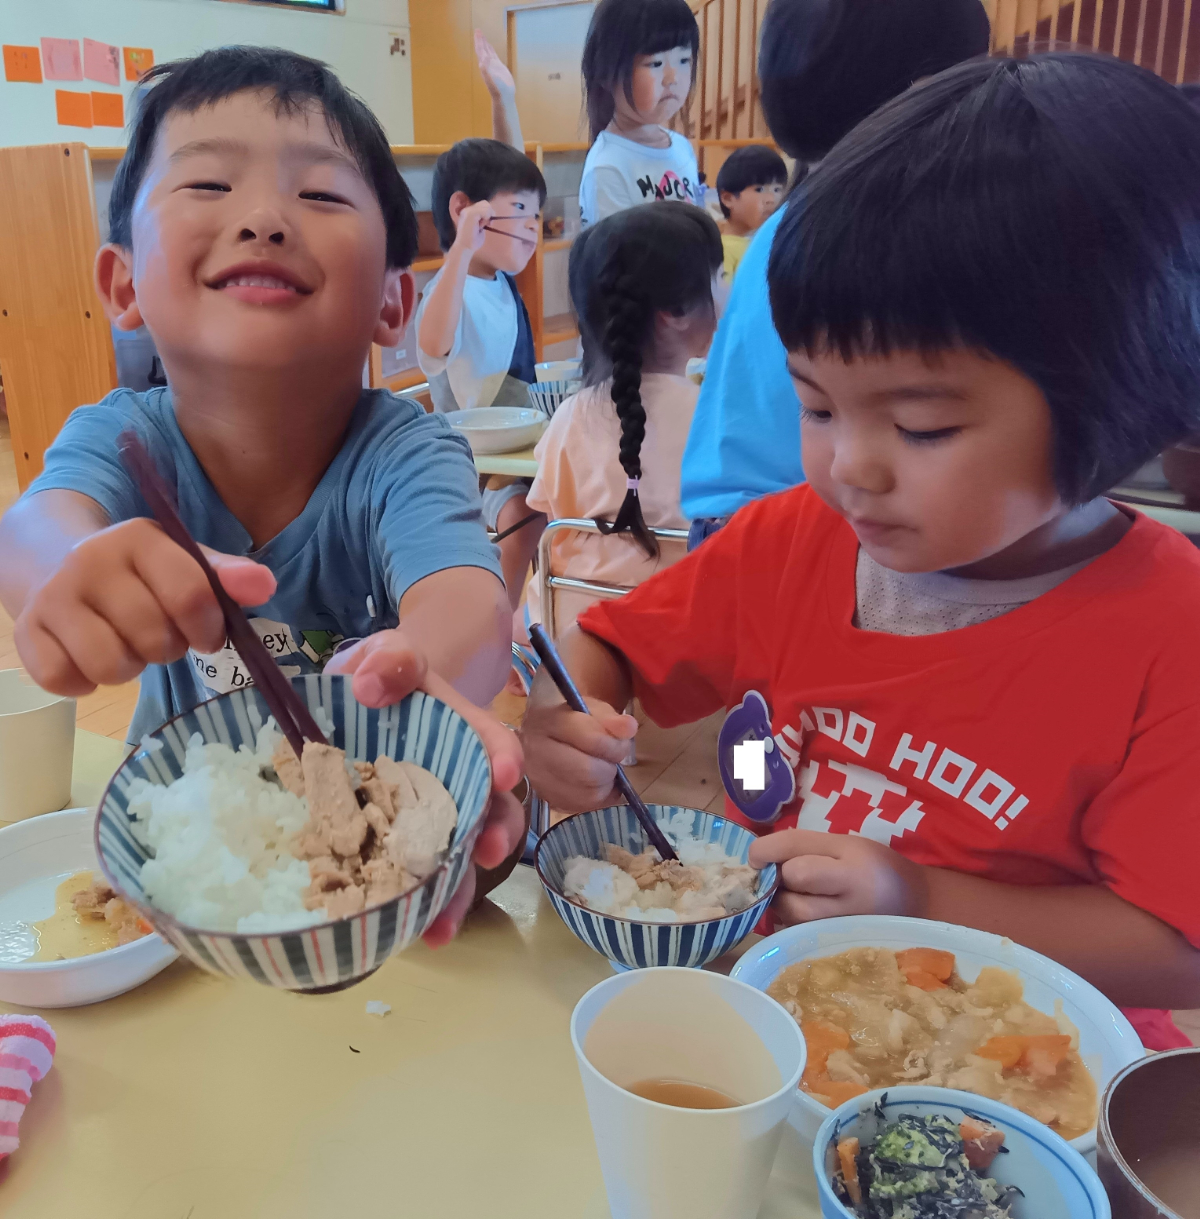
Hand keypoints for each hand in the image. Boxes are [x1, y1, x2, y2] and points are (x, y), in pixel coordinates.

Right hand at [14, 518, 274, 695]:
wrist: (54, 562)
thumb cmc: (139, 574)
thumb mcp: (184, 562)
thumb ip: (227, 576)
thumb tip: (264, 586)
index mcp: (139, 538)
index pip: (191, 595)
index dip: (208, 628)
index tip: (207, 636)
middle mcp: (90, 560)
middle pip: (154, 637)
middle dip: (168, 648)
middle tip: (159, 637)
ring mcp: (54, 596)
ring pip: (110, 665)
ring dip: (128, 669)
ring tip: (126, 647)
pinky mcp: (26, 631)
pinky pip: (64, 680)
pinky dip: (84, 683)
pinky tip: (88, 659)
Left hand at [325, 630, 525, 945]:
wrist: (363, 704)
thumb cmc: (381, 677)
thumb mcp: (388, 656)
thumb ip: (391, 659)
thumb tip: (373, 684)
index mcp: (465, 730)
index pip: (494, 742)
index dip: (504, 757)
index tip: (506, 774)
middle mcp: (465, 777)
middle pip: (493, 807)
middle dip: (496, 832)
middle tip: (488, 853)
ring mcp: (440, 815)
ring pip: (463, 854)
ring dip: (459, 890)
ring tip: (443, 925)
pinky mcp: (411, 844)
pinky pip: (428, 877)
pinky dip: (427, 907)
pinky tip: (416, 935)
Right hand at [454, 199, 493, 254]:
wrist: (465, 248)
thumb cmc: (472, 241)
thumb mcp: (479, 228)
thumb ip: (482, 220)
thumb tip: (490, 214)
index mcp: (468, 213)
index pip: (482, 205)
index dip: (488, 213)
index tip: (488, 223)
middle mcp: (467, 210)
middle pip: (485, 203)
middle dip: (489, 212)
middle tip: (488, 224)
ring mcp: (468, 211)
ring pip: (485, 205)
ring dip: (488, 215)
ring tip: (484, 225)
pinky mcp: (470, 214)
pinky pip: (485, 210)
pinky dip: (487, 217)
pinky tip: (483, 225)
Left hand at [475, 30, 515, 99]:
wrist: (504, 97)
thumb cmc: (498, 91)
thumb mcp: (491, 82)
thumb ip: (486, 73)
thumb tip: (481, 63)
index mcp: (485, 66)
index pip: (481, 51)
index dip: (479, 41)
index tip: (477, 32)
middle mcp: (488, 64)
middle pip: (483, 49)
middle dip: (480, 40)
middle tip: (478, 30)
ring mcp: (493, 66)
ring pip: (488, 52)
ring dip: (485, 44)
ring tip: (482, 36)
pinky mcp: (499, 67)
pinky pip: (494, 56)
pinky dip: (491, 50)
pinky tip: (490, 47)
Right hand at [519, 695, 637, 811]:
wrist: (541, 735)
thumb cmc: (569, 717)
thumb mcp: (590, 708)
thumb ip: (610, 717)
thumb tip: (629, 728)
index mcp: (546, 720)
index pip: (590, 739)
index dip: (614, 745)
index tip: (619, 742)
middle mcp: (535, 752)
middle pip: (587, 772)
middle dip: (609, 767)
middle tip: (610, 759)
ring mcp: (538, 780)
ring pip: (587, 794)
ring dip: (606, 784)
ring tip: (601, 768)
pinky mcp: (547, 799)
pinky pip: (584, 807)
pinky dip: (598, 796)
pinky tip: (595, 782)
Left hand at [748, 829, 923, 924]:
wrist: (916, 904)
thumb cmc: (873, 867)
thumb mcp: (845, 845)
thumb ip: (803, 847)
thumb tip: (758, 858)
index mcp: (851, 858)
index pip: (796, 849)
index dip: (767, 849)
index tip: (755, 855)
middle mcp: (851, 891)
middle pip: (794, 880)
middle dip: (781, 877)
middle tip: (786, 878)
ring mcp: (846, 923)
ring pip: (794, 912)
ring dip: (783, 902)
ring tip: (799, 896)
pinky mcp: (840, 946)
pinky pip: (801, 933)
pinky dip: (792, 922)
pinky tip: (805, 914)